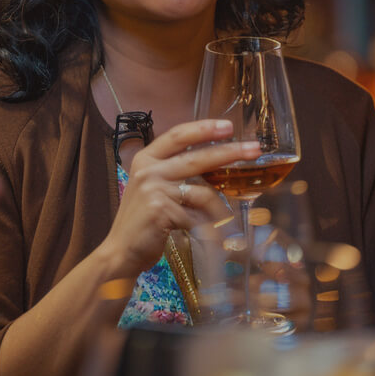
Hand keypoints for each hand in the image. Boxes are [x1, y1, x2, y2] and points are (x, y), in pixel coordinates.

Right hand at [96, 119, 257, 279]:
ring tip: (228, 222)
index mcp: (146, 158)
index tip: (228, 126)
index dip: (204, 128)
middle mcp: (148, 170)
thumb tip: (217, 165)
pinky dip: (207, 228)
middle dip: (230, 152)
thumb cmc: (143, 220)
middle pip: (197, 157)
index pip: (178, 135)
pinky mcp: (161, 211)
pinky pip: (197, 216)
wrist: (121, 250)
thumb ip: (175, 173)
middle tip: (254, 149)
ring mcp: (154, 190)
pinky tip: (209, 237)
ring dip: (220, 209)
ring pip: (203, 192)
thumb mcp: (153, 187)